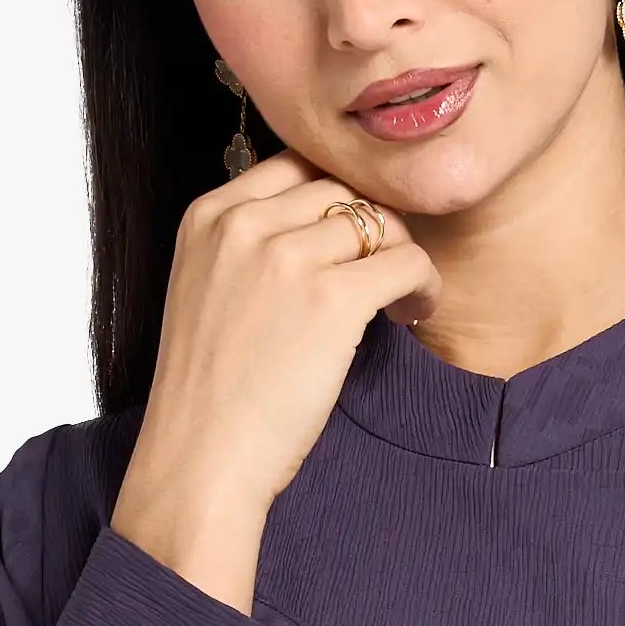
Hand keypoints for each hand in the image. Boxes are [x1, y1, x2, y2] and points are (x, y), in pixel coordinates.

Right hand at [115, 150, 443, 544]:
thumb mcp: (204, 291)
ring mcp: (287, 257)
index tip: (352, 235)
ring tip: (402, 298)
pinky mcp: (332, 299)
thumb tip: (321, 227)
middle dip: (372, 226)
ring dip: (402, 255)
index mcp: (207, 216)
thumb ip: (245, 248)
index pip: (293, 165)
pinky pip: (407, 261)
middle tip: (384, 271)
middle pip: (340, 189)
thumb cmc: (208, 395)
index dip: (334, 196)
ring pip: (379, 221)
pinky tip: (414, 313)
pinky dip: (424, 285)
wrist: (200, 460)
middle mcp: (244, 224)